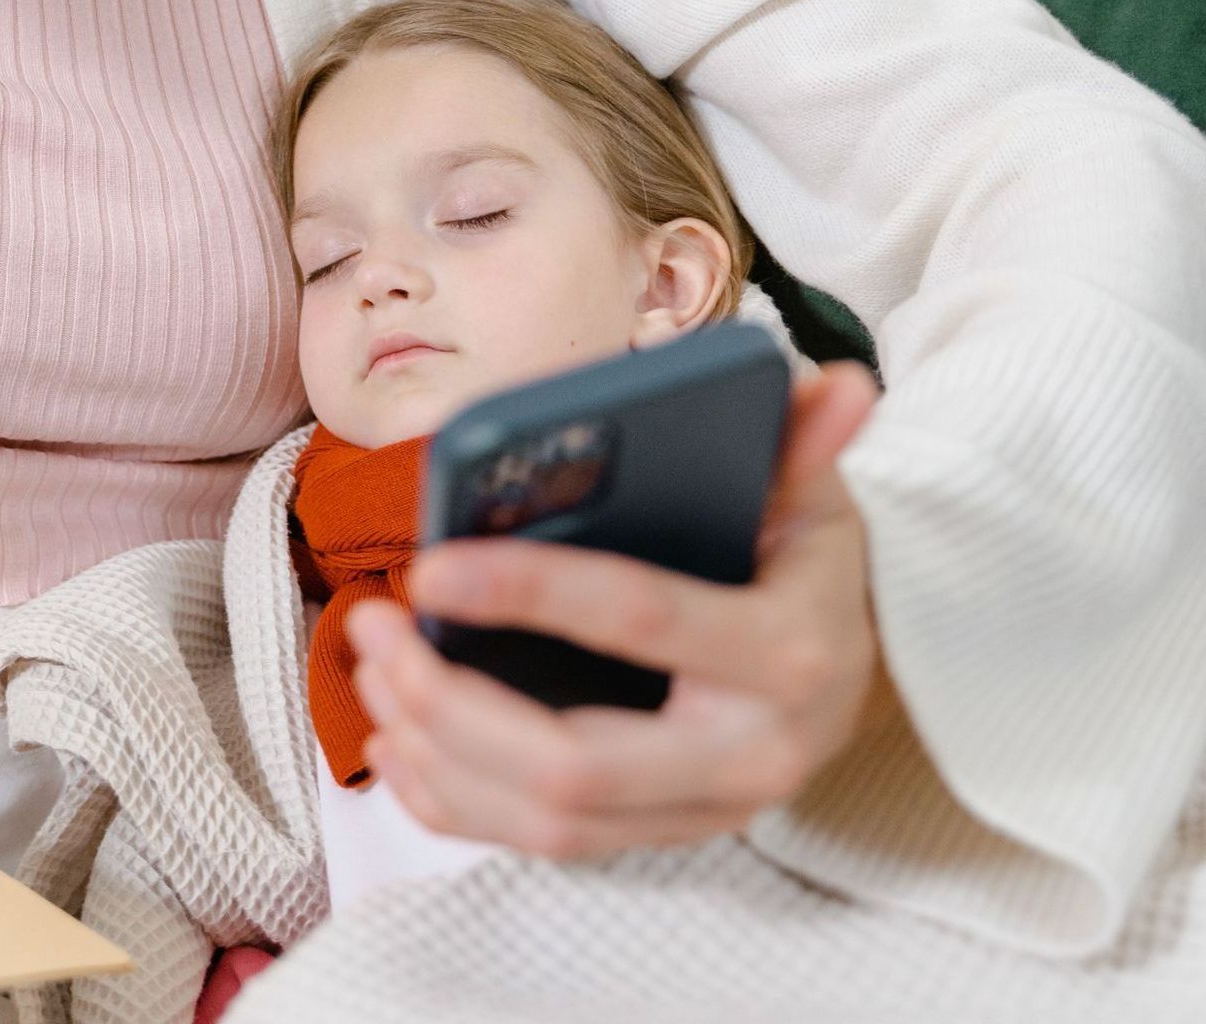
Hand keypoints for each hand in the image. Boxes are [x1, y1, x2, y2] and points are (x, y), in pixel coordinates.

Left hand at [345, 359, 881, 857]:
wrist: (857, 671)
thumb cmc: (807, 564)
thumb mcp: (813, 494)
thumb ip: (805, 439)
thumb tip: (834, 380)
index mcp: (786, 652)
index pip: (640, 620)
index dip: (528, 592)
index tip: (428, 564)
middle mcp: (750, 754)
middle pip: (575, 765)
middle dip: (452, 705)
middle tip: (373, 626)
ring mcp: (705, 811)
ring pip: (550, 820)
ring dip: (439, 754)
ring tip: (372, 671)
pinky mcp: (662, 836)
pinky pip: (546, 849)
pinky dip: (458, 807)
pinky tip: (397, 748)